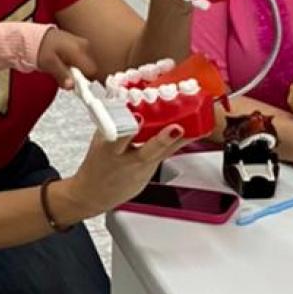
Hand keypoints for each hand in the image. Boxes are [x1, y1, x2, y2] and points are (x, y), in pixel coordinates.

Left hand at [37, 28, 98, 84]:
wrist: (38, 35)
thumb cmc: (42, 47)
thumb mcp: (49, 64)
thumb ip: (61, 75)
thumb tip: (71, 86)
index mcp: (79, 50)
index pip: (92, 71)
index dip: (84, 80)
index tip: (74, 83)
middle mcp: (85, 46)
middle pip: (91, 68)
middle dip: (80, 75)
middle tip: (66, 74)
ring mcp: (84, 44)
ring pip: (87, 65)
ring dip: (78, 70)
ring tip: (64, 66)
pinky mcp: (82, 44)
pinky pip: (84, 59)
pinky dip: (77, 64)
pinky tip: (66, 61)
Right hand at [62, 126, 189, 219]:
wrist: (95, 193)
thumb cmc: (98, 163)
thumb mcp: (99, 140)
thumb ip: (113, 121)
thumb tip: (126, 100)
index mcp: (110, 150)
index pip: (119, 137)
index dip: (130, 127)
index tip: (139, 117)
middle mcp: (128, 161)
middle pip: (147, 151)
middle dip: (162, 140)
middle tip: (176, 128)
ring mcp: (142, 170)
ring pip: (163, 153)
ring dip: (180, 140)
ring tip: (197, 127)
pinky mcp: (151, 173)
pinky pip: (166, 155)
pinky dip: (178, 143)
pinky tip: (192, 133)